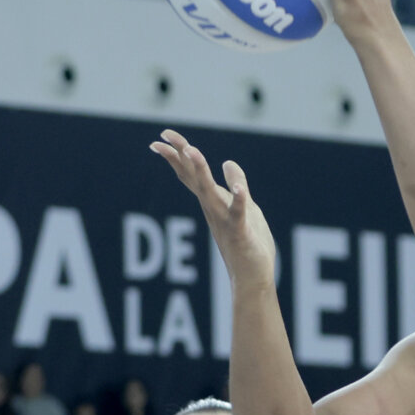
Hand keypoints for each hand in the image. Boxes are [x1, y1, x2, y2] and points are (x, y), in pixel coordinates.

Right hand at [150, 132, 276, 289]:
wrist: (252, 278)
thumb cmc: (248, 245)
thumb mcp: (246, 208)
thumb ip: (236, 185)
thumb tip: (228, 162)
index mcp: (213, 202)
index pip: (191, 175)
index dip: (178, 155)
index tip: (162, 137)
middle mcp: (213, 209)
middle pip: (193, 178)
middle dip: (180, 156)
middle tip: (163, 138)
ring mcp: (224, 221)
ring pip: (210, 193)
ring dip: (201, 172)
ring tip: (192, 150)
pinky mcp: (241, 233)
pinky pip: (238, 216)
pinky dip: (238, 202)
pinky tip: (239, 191)